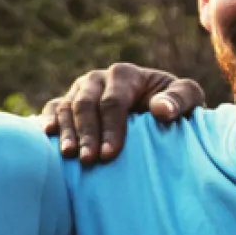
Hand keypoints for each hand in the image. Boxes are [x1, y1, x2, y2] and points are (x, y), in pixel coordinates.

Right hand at [39, 63, 205, 161]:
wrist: (158, 113)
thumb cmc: (175, 107)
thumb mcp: (188, 99)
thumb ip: (179, 100)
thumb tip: (160, 110)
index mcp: (125, 74)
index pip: (113, 101)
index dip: (111, 128)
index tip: (110, 155)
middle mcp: (98, 78)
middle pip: (85, 104)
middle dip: (86, 133)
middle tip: (88, 160)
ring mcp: (80, 90)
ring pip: (66, 107)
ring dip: (67, 132)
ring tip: (69, 155)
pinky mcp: (67, 103)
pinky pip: (52, 109)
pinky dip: (47, 120)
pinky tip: (48, 134)